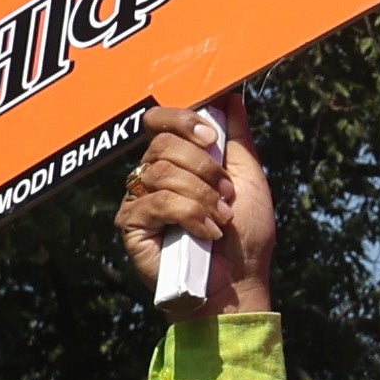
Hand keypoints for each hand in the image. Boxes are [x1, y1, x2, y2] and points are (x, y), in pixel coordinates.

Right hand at [115, 102, 275, 315]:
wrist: (239, 283)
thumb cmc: (246, 236)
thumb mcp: (248, 178)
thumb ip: (237, 138)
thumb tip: (232, 96)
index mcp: (177, 161)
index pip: (160, 122)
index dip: (182, 120)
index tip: (210, 137)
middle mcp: (151, 177)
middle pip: (162, 145)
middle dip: (204, 168)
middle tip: (226, 194)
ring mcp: (138, 201)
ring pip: (161, 173)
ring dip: (203, 196)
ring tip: (221, 218)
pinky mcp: (131, 226)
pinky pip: (156, 203)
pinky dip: (191, 215)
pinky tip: (207, 232)